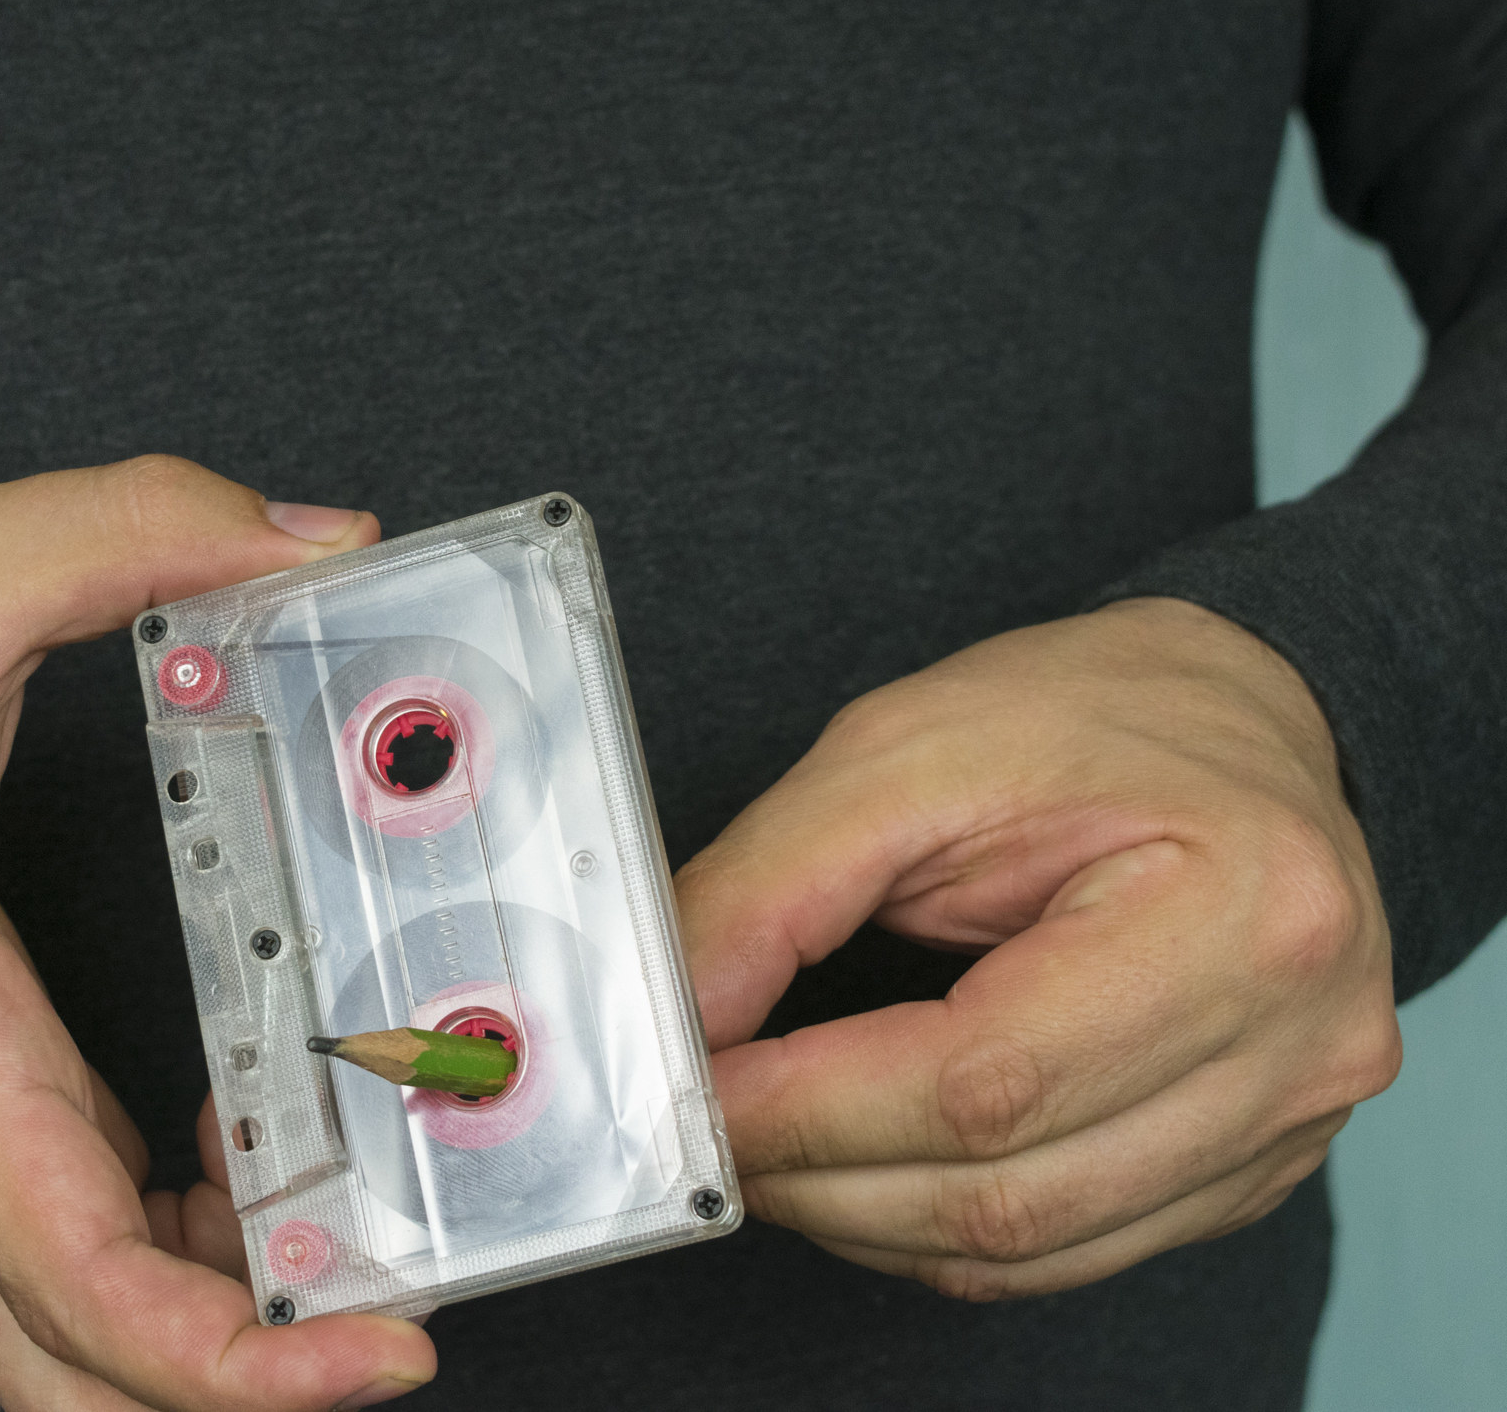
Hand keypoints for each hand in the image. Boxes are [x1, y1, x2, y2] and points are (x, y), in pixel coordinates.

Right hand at [0, 457, 434, 1409]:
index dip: (228, 1356)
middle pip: (71, 1361)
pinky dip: (169, 1244)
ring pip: (64, 1322)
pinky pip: (62, 1238)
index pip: (70, 1271)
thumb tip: (306, 541)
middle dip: (235, 1388)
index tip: (365, 1350)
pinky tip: (248, 1154)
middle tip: (382, 1338)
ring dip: (210, 1322)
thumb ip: (130, 527)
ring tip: (346, 1237)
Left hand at [675, 597, 1400, 1299]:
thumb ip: (772, 890)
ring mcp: (1283, 1123)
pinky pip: (1065, 1253)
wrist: (1240, 720)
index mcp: (1238, 916)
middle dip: (816, 1174)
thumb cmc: (1089, 717)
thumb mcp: (905, 751)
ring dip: (864, 1217)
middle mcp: (1292, 1045)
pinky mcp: (1249, 1169)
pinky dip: (939, 1230)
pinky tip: (867, 1172)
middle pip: (1004, 1191)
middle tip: (709, 1125)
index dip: (808, 1111)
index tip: (691, 1097)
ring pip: (1026, 1249)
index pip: (983, 1082)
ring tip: (774, 1141)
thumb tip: (677, 1019)